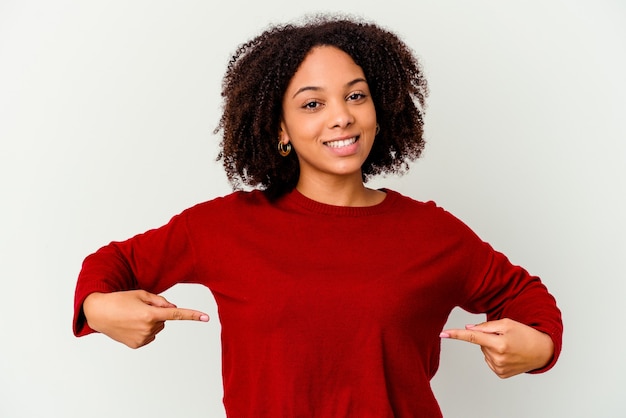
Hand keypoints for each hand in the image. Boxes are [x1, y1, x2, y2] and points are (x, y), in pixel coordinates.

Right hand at [83, 290, 208, 348]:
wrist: (98, 313)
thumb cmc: (120, 300)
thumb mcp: (141, 294)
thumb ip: (160, 301)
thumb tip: (173, 308)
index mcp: (150, 314)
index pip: (176, 314)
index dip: (192, 315)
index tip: (206, 317)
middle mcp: (148, 328)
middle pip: (164, 319)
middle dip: (156, 313)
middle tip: (138, 309)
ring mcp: (142, 339)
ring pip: (158, 328)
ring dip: (150, 322)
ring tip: (132, 317)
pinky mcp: (137, 345)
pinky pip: (150, 336)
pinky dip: (145, 330)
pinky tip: (131, 326)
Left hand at [440, 318, 553, 377]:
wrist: (542, 351)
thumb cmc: (525, 334)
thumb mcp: (506, 323)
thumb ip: (486, 326)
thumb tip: (468, 328)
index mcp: (499, 343)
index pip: (472, 336)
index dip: (456, 334)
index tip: (443, 334)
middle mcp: (498, 357)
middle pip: (480, 343)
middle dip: (488, 338)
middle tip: (505, 337)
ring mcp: (499, 368)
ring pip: (484, 352)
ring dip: (492, 347)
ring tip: (508, 346)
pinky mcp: (501, 374)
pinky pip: (489, 360)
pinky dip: (495, 356)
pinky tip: (507, 354)